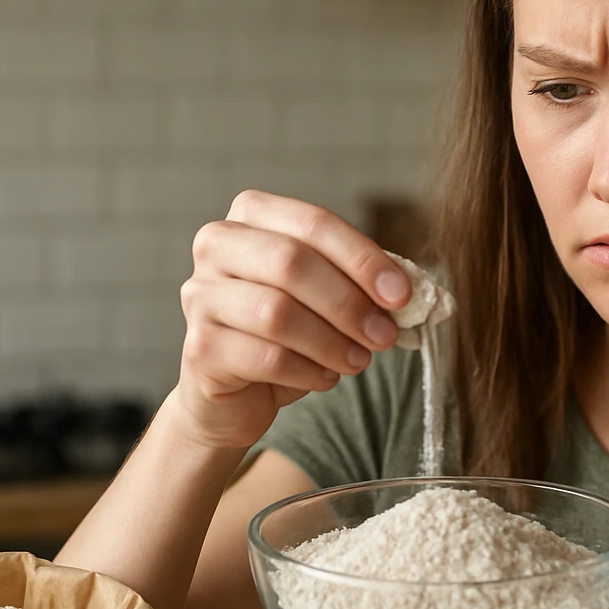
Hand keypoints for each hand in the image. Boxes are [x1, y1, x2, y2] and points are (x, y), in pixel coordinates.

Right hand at [173, 190, 411, 448]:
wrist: (234, 392)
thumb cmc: (285, 333)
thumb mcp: (324, 296)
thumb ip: (359, 282)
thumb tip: (410, 291)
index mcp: (251, 216)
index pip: (313, 223)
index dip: (362, 258)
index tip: (401, 295)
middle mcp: (216, 246)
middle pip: (291, 263)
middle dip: (349, 302)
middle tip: (385, 335)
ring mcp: (200, 296)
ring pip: (277, 313)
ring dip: (332, 341)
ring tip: (359, 360)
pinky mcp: (199, 348)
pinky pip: (265, 357)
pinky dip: (307, 371)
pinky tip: (325, 378)